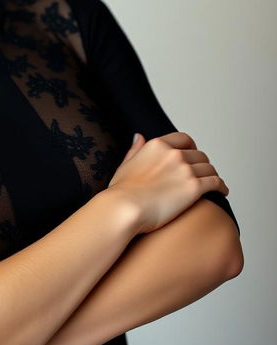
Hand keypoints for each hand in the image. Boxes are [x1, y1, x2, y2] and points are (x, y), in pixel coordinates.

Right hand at [107, 131, 229, 234]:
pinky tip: (222, 191)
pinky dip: (221, 186)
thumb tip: (139, 136)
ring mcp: (185, 169)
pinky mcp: (194, 187)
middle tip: (202, 174)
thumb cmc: (122, 191)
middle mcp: (173, 153)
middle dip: (202, 164)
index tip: (192, 155)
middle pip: (199, 154)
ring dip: (212, 175)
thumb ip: (135, 149)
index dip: (191, 147)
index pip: (184, 139)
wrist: (125, 208)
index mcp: (157, 145)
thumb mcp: (126, 164)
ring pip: (209, 168)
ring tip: (214, 183)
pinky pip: (216, 183)